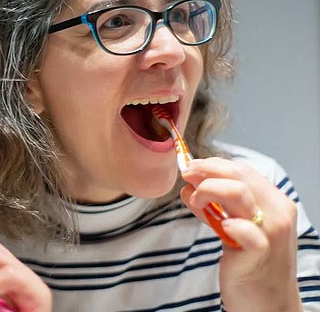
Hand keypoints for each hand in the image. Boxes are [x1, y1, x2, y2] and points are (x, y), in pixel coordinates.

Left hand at [180, 158, 301, 311]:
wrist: (267, 304)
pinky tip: (217, 225)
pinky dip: (225, 221)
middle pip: (239, 176)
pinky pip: (242, 228)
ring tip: (194, 200)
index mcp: (275, 203)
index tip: (191, 167)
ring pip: (239, 192)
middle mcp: (278, 213)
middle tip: (185, 175)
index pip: (243, 170)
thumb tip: (189, 186)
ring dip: (209, 190)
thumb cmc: (250, 266)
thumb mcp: (234, 230)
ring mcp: (271, 232)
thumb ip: (217, 207)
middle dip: (206, 171)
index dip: (214, 165)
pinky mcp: (259, 252)